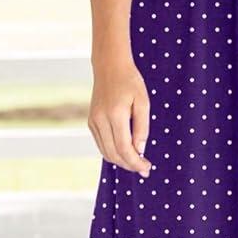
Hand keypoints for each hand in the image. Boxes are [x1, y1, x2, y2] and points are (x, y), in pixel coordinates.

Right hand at [88, 56, 151, 175]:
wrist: (110, 67)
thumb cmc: (131, 82)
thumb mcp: (143, 102)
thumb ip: (142, 128)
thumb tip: (139, 150)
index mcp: (115, 115)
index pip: (124, 148)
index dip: (135, 162)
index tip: (147, 168)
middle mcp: (100, 120)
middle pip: (113, 154)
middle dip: (129, 165)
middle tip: (144, 169)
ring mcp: (93, 121)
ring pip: (105, 151)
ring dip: (121, 161)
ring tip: (136, 163)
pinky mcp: (91, 121)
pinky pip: (101, 144)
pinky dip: (112, 152)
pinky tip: (125, 153)